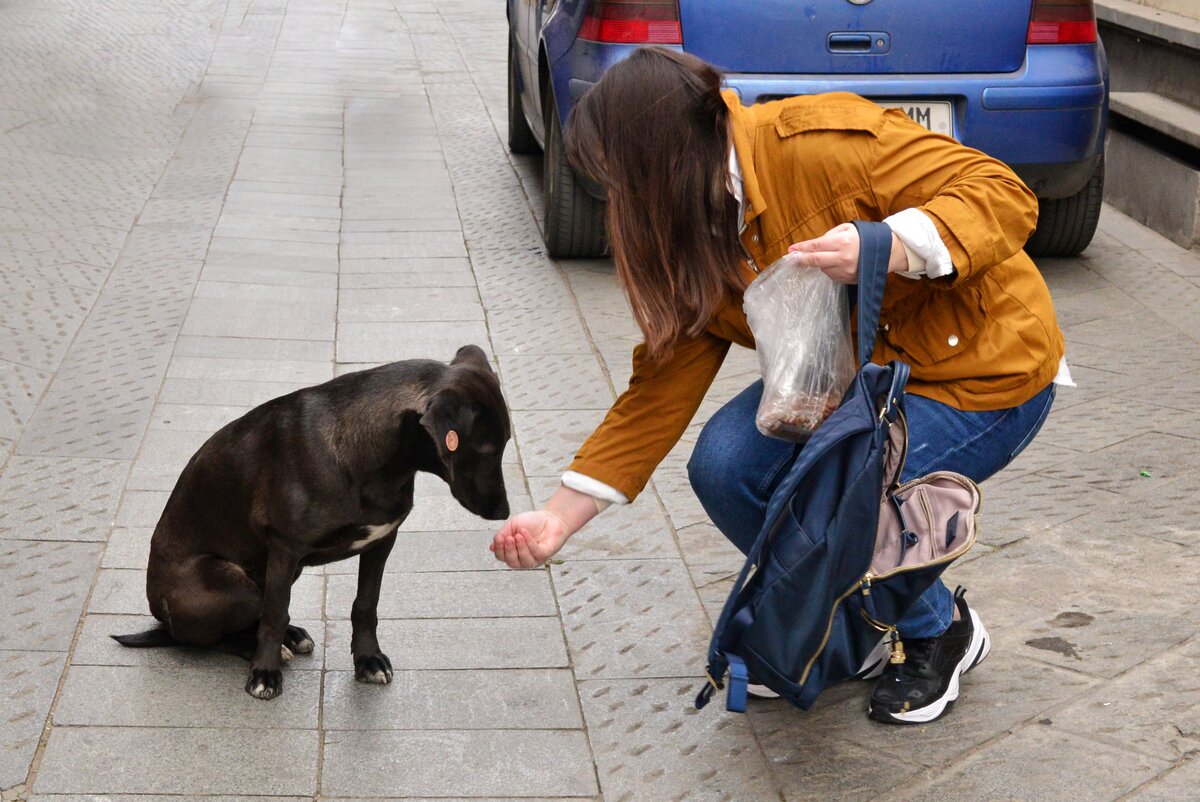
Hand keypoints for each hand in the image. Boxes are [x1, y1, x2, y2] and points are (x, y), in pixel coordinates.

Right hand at [490, 510, 571, 568]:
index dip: (498, 549)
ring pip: (523, 561)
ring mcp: (533, 559)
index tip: (499, 538)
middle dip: (508, 550)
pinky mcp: (544, 556)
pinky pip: (535, 553)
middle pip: (511, 562)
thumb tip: (491, 547)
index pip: (501, 557)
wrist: (549, 518)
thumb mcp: (512, 525)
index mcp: (512, 552)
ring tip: (518, 535)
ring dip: (519, 548)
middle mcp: (521, 558)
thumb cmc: (531, 523)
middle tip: (508, 538)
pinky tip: (525, 533)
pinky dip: (529, 543)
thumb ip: (502, 535)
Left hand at [788, 224, 908, 281]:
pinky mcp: (848, 279)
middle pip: (816, 261)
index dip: (802, 248)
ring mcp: (846, 271)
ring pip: (823, 269)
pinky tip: (838, 263)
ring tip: (831, 256)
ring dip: (821, 263)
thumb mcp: (847, 229)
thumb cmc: (864, 237)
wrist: (885, 251)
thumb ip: (829, 235)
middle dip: (803, 260)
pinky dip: (831, 269)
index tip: (791, 250)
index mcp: (842, 242)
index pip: (816, 246)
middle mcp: (843, 258)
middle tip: (794, 259)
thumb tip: (814, 245)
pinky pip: (833, 275)